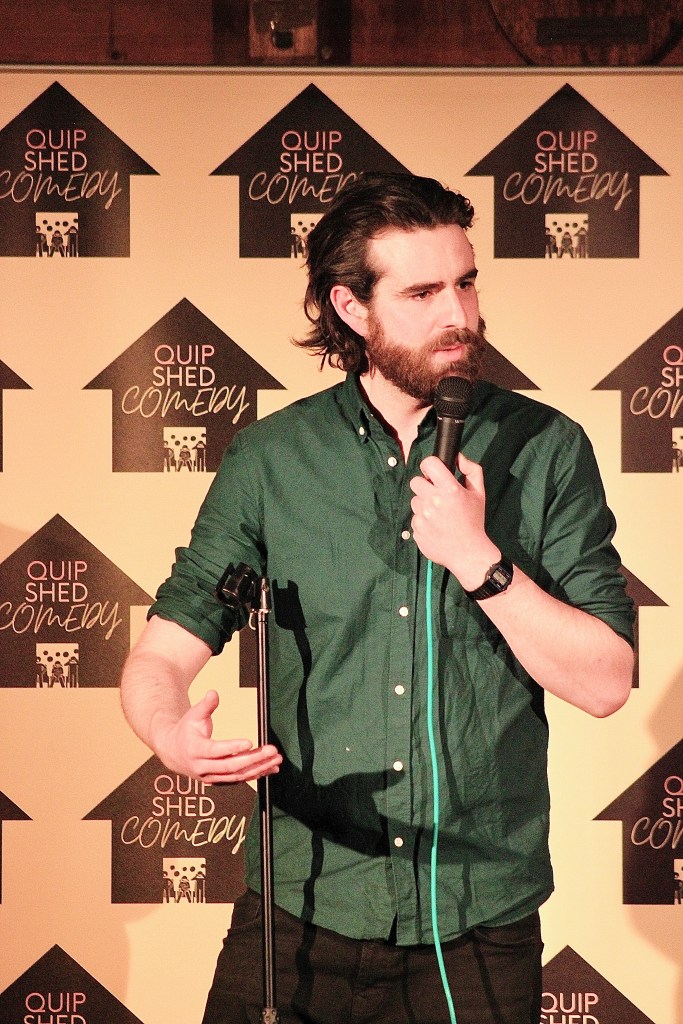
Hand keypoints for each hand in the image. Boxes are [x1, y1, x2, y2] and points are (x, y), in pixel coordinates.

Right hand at [154, 689, 282, 784]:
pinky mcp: (217, 781)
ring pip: (237, 776)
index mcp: (195, 749)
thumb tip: (214, 693)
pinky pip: (238, 780)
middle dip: (253, 759)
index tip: (249, 742)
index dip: (232, 747)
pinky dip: (255, 775)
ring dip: (258, 768)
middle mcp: (202, 767)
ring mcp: (210, 777)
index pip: (215, 750)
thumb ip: (206, 705)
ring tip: (276, 760)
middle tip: (271, 751)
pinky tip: (270, 768)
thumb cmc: (185, 731)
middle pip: (230, 766)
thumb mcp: (193, 715)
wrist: (172, 752)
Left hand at [409, 452, 498, 588]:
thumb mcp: (479, 493)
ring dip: (423, 504)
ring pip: (414, 500)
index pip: (428, 464)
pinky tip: (435, 527)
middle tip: (436, 496)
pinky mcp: (416, 529)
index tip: (433, 473)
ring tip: (438, 514)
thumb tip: (458, 456)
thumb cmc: (474, 521)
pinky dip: (422, 520)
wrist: (468, 552)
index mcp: (450, 489)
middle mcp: (434, 501)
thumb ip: (471, 470)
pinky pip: (414, 517)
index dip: (429, 466)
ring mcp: (423, 516)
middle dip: (425, 486)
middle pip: (416, 481)